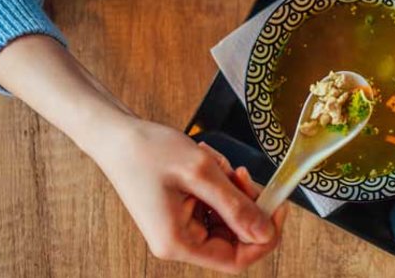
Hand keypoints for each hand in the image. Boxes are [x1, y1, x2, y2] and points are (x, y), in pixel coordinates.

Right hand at [92, 119, 287, 272]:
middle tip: (242, 174)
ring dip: (230, 190)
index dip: (264, 237)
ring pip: (226, 218)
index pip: (236, 260)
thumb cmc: (149, 151)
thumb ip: (236, 205)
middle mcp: (177, 242)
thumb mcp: (201, 173)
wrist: (115, 135)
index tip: (278, 207)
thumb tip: (266, 232)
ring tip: (214, 162)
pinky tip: (206, 162)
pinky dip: (218, 184)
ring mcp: (177, 228)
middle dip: (245, 205)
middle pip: (234, 238)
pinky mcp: (178, 212)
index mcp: (178, 243)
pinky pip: (212, 205)